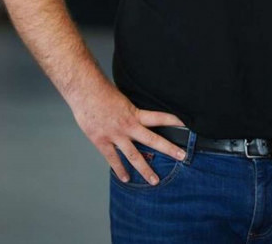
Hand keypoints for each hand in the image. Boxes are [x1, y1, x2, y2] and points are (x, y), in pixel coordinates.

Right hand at [69, 84, 185, 184]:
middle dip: (169, 149)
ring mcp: (115, 135)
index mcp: (135, 113)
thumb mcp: (122, 99)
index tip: (187, 126)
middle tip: (182, 157)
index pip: (160, 117)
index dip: (174, 120)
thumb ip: (130, 110)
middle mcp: (128, 126)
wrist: (84, 91)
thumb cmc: (101, 91)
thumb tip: (138, 116)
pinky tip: (126, 179)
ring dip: (145, 169)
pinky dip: (119, 170)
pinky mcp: (102, 141)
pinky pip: (113, 159)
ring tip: (155, 181)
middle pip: (153, 140)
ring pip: (134, 156)